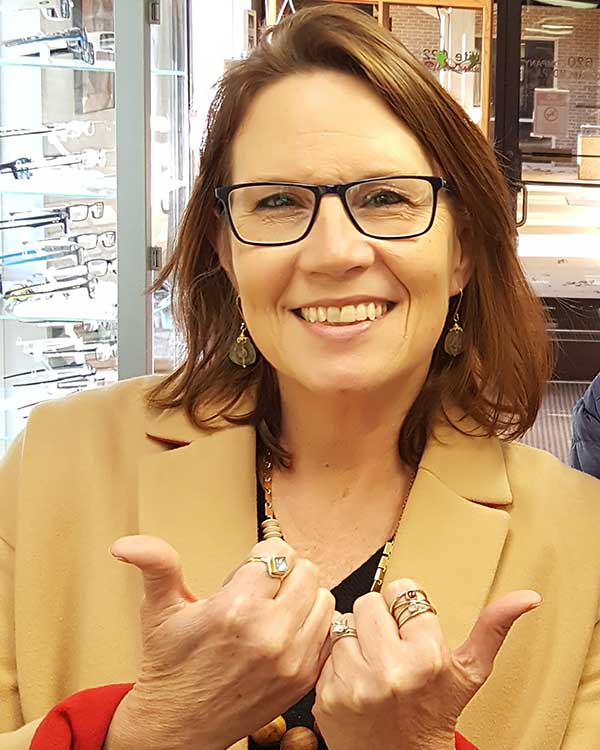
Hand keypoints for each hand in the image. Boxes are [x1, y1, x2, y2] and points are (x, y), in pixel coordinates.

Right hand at [103, 535, 334, 749]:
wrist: (176, 728)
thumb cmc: (168, 665)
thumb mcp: (158, 609)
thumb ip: (155, 565)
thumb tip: (124, 544)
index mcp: (235, 609)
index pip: (277, 553)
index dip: (261, 556)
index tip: (246, 572)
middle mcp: (269, 634)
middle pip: (306, 570)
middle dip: (284, 572)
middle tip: (261, 589)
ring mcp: (291, 659)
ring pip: (323, 598)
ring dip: (302, 597)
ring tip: (275, 609)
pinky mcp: (304, 679)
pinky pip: (330, 631)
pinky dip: (314, 625)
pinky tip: (287, 631)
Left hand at [313, 577, 540, 749]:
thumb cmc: (436, 716)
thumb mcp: (469, 674)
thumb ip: (493, 628)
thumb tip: (527, 596)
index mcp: (427, 657)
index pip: (401, 590)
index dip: (405, 607)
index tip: (409, 628)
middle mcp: (390, 669)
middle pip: (368, 601)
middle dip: (378, 620)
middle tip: (389, 646)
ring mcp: (356, 684)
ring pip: (344, 624)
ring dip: (355, 640)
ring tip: (372, 664)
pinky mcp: (328, 695)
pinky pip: (325, 652)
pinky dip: (337, 663)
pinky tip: (355, 680)